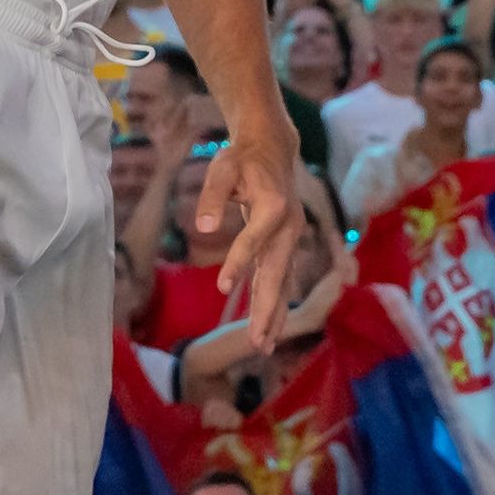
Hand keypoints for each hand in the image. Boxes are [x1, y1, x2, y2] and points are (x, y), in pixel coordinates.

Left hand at [197, 126, 310, 349]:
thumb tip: (202, 226)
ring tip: (263, 346)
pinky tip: (268, 328)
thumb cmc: (242, 158)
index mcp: (274, 206)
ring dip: (274, 314)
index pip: (254, 239)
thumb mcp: (223, 167)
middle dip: (266, 308)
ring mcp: (292, 238)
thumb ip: (213, 195)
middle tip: (255, 341)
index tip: (222, 286)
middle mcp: (290, 226)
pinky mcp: (288, 245)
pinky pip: (281, 278)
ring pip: (283, 281)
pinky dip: (275, 303)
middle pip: (277, 272)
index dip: (238, 262)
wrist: (273, 148)